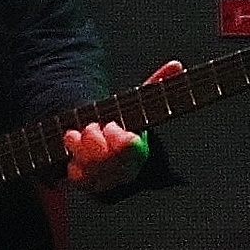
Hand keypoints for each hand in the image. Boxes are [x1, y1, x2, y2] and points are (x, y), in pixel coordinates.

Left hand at [65, 61, 182, 194]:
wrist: (102, 143)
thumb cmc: (120, 121)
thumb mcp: (135, 104)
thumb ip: (155, 85)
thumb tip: (176, 64)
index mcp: (140, 150)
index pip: (133, 150)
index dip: (119, 139)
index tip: (111, 125)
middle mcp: (126, 170)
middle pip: (109, 160)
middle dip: (95, 139)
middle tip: (92, 126)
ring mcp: (108, 180)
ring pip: (91, 167)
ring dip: (80, 146)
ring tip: (77, 133)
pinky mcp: (89, 185)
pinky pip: (77, 175)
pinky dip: (72, 157)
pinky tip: (73, 145)